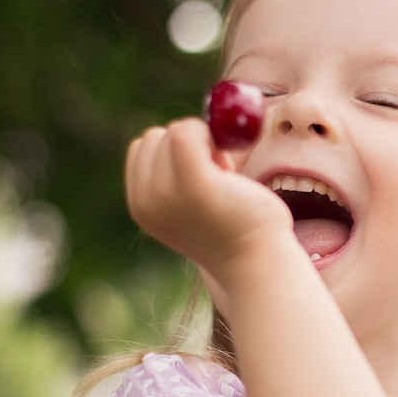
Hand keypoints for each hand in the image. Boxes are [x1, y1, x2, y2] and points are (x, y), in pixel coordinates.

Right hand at [125, 118, 292, 283]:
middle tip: (216, 176)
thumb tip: (183, 130)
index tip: (200, 173)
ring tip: (224, 180)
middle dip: (186, 144)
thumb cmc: (235, 231)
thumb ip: (174, 178)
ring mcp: (167, 192)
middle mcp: (145, 201)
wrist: (257, 265)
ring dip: (204, 142)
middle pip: (154, 137)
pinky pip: (190, 131)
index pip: (141, 149)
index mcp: (140, 206)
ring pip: (173, 131)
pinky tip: (229, 168)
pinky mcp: (195, 184)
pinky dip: (211, 136)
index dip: (171, 151)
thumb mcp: (188, 206)